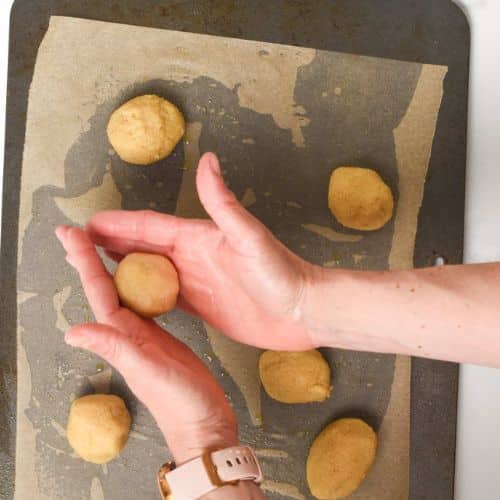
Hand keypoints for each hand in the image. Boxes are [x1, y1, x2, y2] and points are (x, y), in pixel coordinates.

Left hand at [56, 226, 236, 463]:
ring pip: (123, 293)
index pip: (100, 292)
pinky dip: (137, 285)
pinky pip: (145, 303)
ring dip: (107, 269)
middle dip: (87, 260)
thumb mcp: (147, 371)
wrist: (204, 421)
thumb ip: (115, 349)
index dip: (85, 262)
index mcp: (124, 336)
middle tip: (73, 233)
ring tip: (98, 247)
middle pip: (104, 289)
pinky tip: (138, 278)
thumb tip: (72, 332)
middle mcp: (128, 332)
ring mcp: (145, 335)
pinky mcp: (162, 337)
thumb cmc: (179, 400)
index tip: (70, 235)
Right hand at [86, 152, 315, 350]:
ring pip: (150, 272)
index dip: (119, 224)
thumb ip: (223, 203)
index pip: (151, 226)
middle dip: (112, 243)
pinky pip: (164, 298)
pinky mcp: (202, 304)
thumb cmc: (281, 273)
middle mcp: (193, 256)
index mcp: (199, 237)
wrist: (302, 309)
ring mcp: (196, 280)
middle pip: (144, 247)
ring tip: (95, 268)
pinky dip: (143, 296)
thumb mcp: (250, 237)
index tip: (88, 224)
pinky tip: (129, 298)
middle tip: (79, 244)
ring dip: (124, 269)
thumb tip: (207, 160)